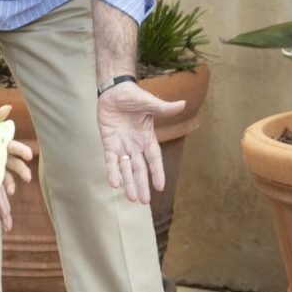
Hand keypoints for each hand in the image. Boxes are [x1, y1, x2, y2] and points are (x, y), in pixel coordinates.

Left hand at [0, 123, 34, 231]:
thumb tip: (8, 106)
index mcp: (2, 145)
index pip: (14, 147)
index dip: (22, 150)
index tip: (29, 155)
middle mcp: (2, 159)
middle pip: (14, 166)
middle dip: (20, 173)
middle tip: (27, 178)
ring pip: (5, 183)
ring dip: (8, 191)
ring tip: (11, 199)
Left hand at [97, 82, 187, 204]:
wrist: (113, 90)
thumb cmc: (132, 95)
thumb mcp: (148, 102)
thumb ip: (163, 108)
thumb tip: (182, 104)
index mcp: (147, 137)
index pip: (154, 158)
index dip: (157, 172)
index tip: (160, 187)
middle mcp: (135, 145)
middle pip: (140, 169)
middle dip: (142, 184)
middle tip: (144, 201)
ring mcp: (122, 145)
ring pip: (126, 168)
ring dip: (129, 183)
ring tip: (132, 199)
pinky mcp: (109, 143)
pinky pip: (110, 160)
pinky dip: (112, 171)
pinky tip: (114, 184)